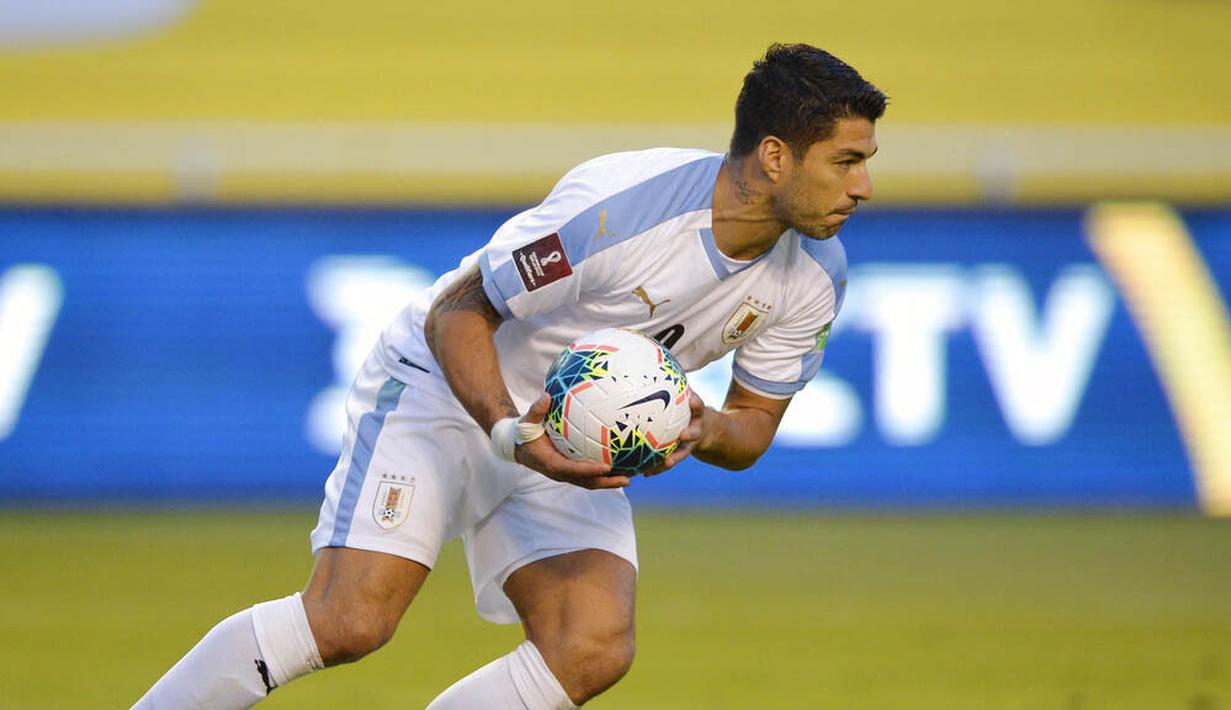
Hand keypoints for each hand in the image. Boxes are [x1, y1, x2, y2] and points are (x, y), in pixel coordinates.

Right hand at [513, 393, 629, 489]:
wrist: (517, 446)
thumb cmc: (523, 432)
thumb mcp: (526, 421)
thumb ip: (536, 410)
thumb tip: (546, 396)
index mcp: (551, 463)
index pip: (573, 470)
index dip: (590, 470)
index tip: (607, 467)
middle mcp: (560, 473)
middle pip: (586, 482)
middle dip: (606, 482)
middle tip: (626, 479)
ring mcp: (566, 474)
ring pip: (589, 481)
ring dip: (608, 482)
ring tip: (628, 478)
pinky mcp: (569, 471)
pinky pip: (588, 475)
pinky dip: (602, 475)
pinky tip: (618, 467)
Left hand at [643, 390, 706, 476]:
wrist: (710, 433)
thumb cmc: (688, 409)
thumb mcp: (686, 398)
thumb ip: (673, 385)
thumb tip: (650, 360)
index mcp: (696, 414)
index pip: (699, 406)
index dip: (696, 402)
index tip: (692, 398)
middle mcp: (695, 429)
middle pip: (694, 432)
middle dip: (689, 433)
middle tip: (683, 434)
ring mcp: (689, 445)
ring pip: (682, 453)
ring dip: (673, 459)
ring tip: (663, 464)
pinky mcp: (680, 456)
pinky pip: (667, 463)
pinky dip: (656, 468)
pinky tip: (643, 473)